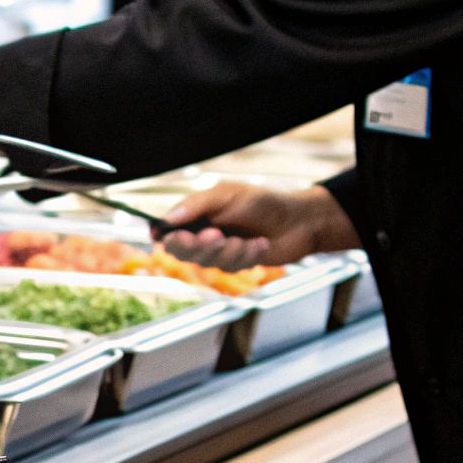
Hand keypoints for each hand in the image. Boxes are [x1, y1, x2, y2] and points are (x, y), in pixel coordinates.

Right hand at [159, 180, 358, 269]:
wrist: (299, 220)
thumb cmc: (263, 202)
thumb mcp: (227, 194)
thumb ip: (197, 205)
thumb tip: (168, 219)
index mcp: (196, 216)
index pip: (168, 231)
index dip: (163, 236)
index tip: (167, 238)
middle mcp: (203, 235)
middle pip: (182, 252)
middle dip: (199, 246)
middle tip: (216, 235)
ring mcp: (219, 252)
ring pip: (208, 262)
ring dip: (229, 250)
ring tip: (247, 239)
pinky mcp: (236, 265)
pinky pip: (231, 267)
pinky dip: (248, 255)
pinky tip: (260, 244)